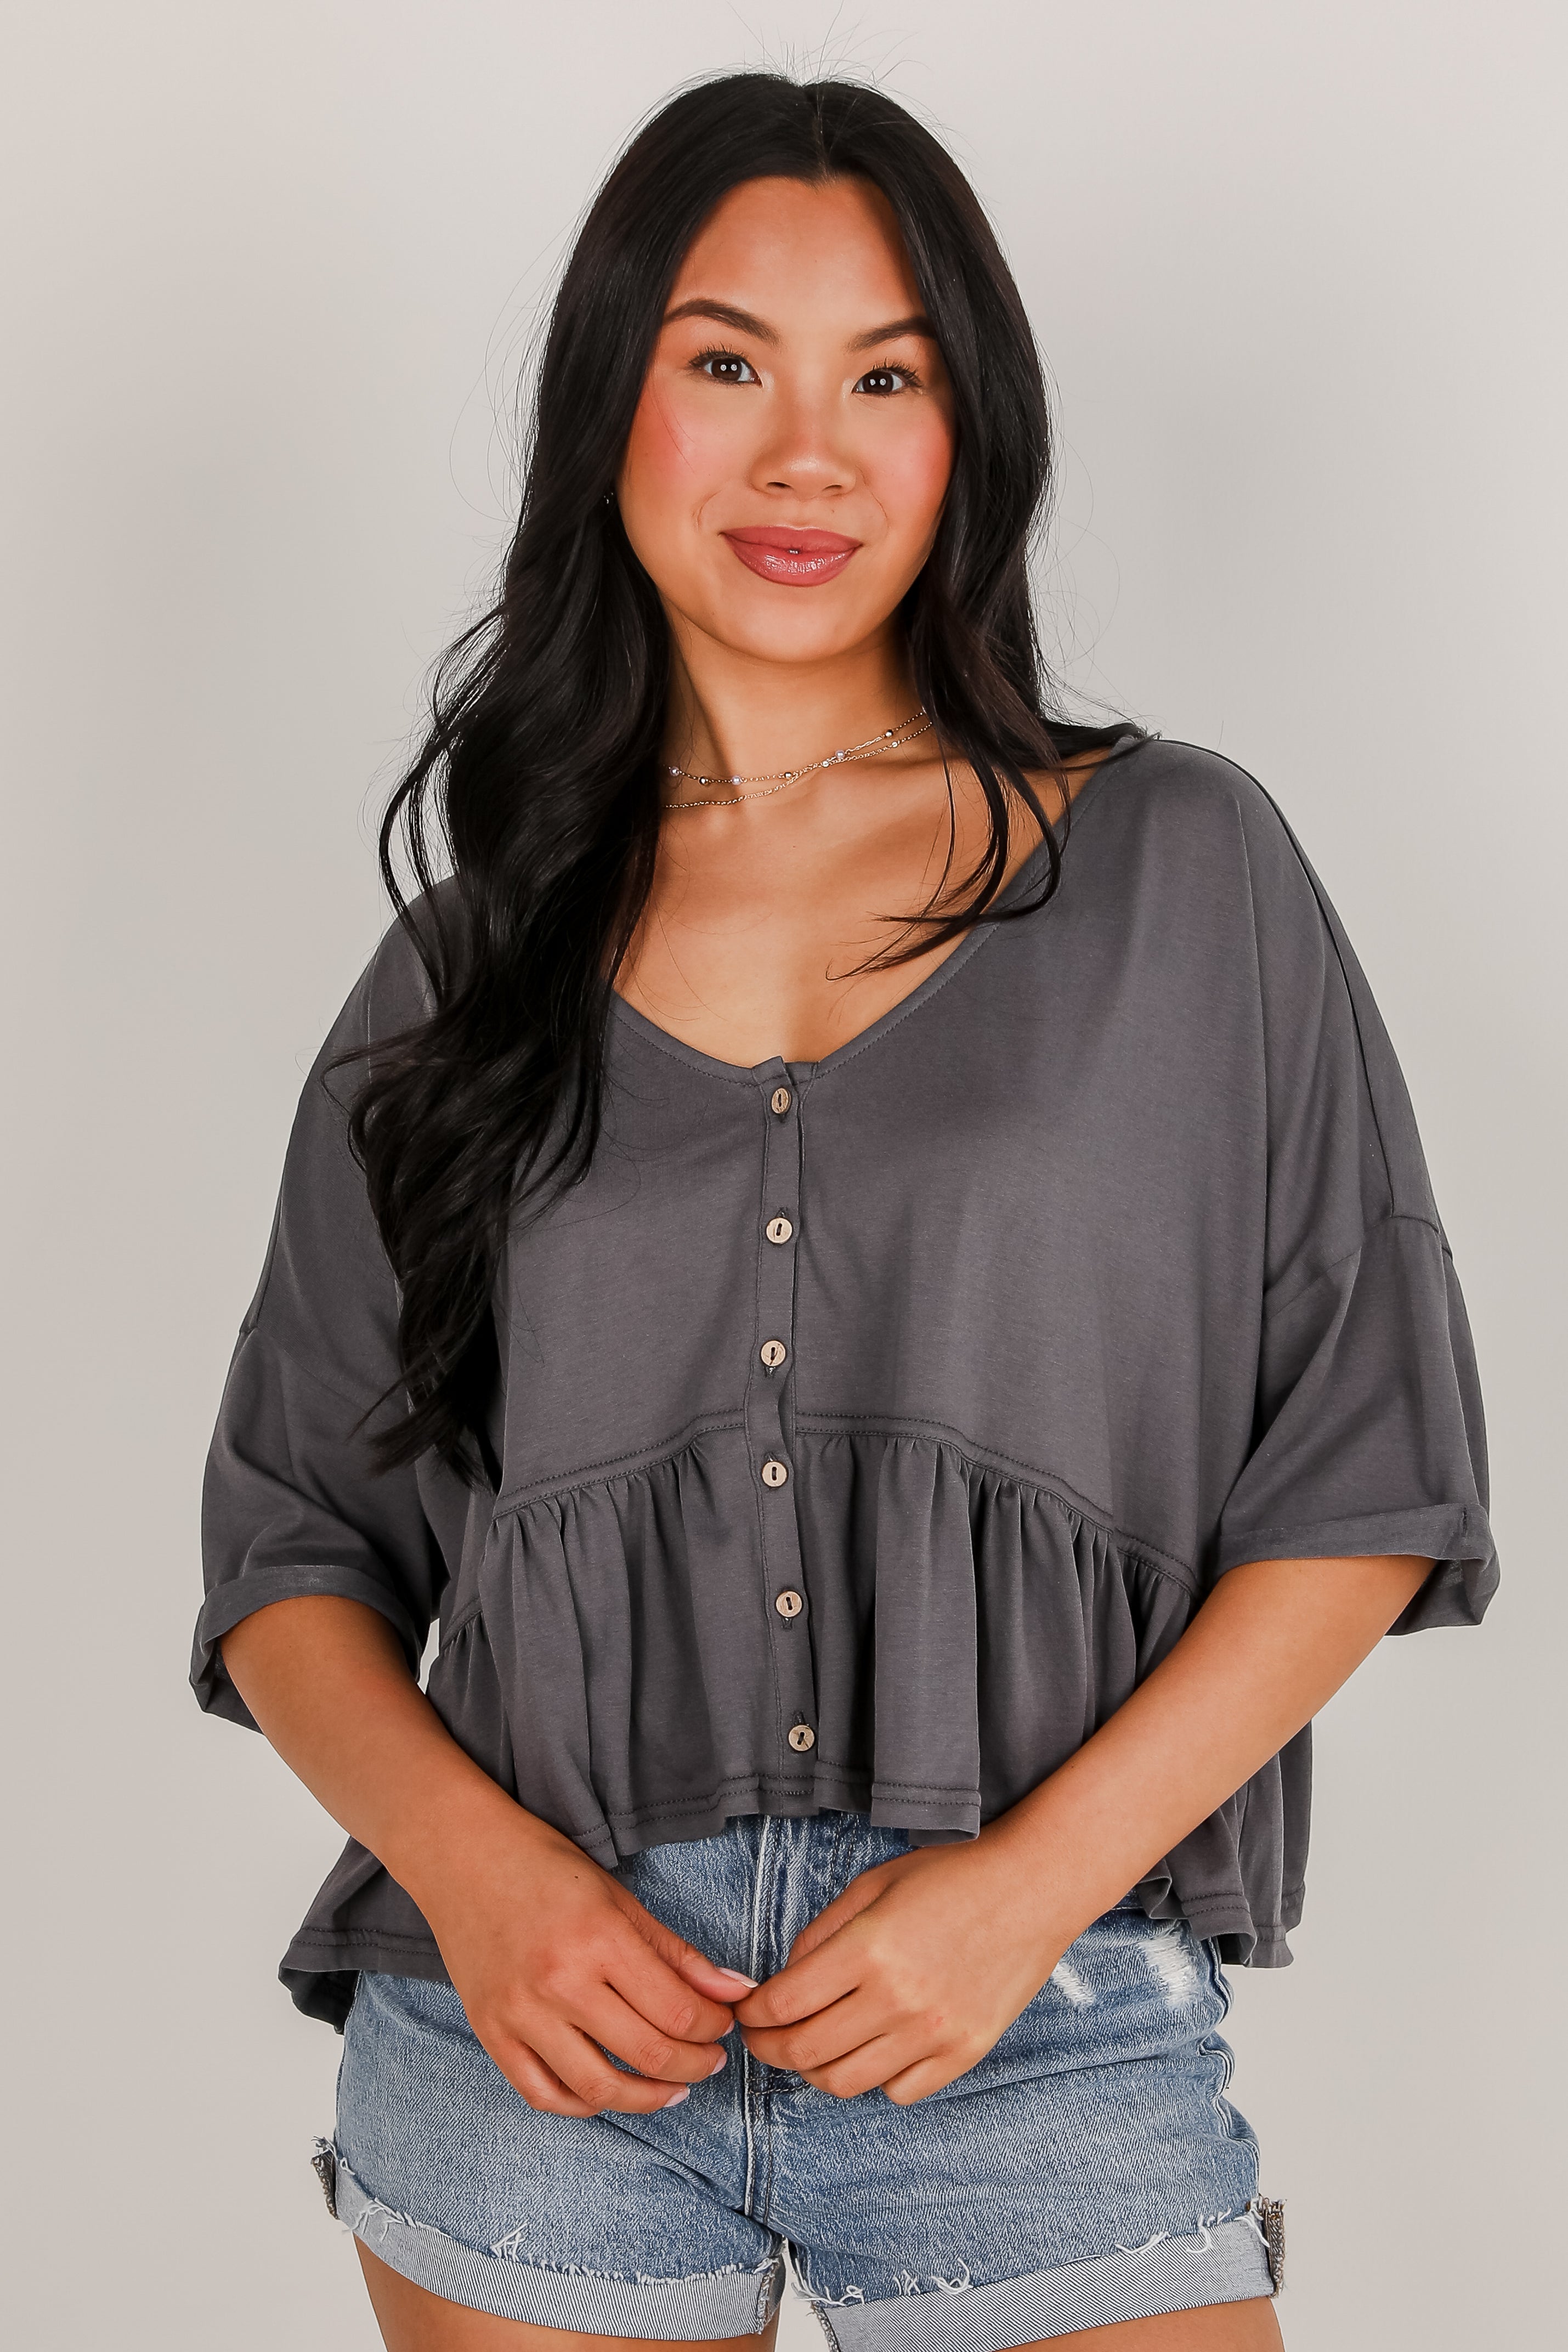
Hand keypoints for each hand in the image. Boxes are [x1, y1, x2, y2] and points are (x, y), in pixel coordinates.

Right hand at [419, 1805, 755, 2117]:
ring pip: (598, 2088)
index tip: (725, 2024)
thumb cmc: (545, 1867)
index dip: (713, 2027)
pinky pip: (543, 2094)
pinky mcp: (490, 2033)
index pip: (677, 2010)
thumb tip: (735, 1992)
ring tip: (674, 2087)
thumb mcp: (619, 1899)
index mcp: (599, 1939)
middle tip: (711, 2058)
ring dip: (648, 2098)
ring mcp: (520, 2014)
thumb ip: (677, 1954)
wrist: (461, 1857)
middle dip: (694, 2064)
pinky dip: (584, 2105)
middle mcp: (559, 1983)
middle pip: (647, 2053)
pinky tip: (612, 2094)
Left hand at [734, 1832, 1065, 2104]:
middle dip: (769, 2049)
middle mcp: (897, 2000)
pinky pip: (898, 2092)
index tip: (745, 2013)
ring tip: (809, 2049)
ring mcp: (932, 2033)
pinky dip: (874, 2079)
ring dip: (814, 2071)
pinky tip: (871, 2049)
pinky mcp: (963, 2053)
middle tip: (761, 2038)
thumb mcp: (874, 1884)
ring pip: (846, 2082)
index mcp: (868, 1949)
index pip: (785, 2004)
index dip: (753, 2016)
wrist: (1033, 1887)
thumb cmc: (952, 1876)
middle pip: (805, 2052)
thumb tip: (786, 1980)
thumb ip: (822, 1933)